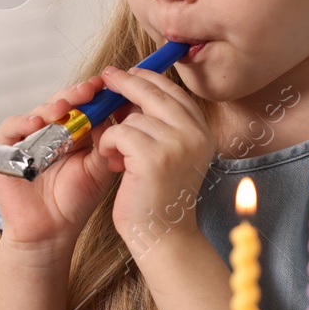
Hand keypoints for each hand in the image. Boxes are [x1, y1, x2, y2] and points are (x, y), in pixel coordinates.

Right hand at [0, 75, 123, 255]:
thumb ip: (104, 144)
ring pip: (37, 113)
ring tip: (65, 107)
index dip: (93, 95)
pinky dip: (22, 123)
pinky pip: (10, 130)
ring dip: (51, 107)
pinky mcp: (4, 151)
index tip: (107, 86)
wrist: (51, 232)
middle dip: (75, 95)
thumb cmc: (74, 202)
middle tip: (89, 90)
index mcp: (71, 133)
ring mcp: (25, 140)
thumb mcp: (97, 169)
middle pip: (60, 103)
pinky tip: (37, 124)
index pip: (81, 106)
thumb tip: (112, 114)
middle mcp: (48, 132)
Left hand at [94, 65, 216, 254]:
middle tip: (106, 78)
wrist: (164, 236)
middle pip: (155, 92)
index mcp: (202, 132)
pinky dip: (109, 144)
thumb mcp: (171, 155)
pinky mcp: (152, 156)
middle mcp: (194, 134)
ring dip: (116, 131)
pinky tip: (112, 162)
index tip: (129, 73)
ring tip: (115, 154)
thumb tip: (132, 92)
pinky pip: (119, 132)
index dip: (149, 78)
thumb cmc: (160, 198)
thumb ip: (161, 125)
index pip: (174, 92)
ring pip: (133, 116)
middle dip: (127, 83)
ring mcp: (176, 144)